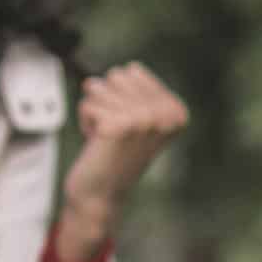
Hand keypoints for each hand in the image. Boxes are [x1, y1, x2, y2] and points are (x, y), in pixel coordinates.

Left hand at [57, 62, 189, 261]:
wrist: (101, 194)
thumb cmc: (113, 154)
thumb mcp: (137, 118)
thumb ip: (138, 91)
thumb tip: (129, 68)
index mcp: (176, 110)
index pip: (132, 71)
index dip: (119, 97)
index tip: (127, 125)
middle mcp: (165, 114)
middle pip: (116, 76)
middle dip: (105, 101)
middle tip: (113, 132)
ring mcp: (144, 119)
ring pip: (98, 88)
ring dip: (94, 112)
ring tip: (106, 137)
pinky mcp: (119, 126)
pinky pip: (87, 104)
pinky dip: (85, 121)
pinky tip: (97, 142)